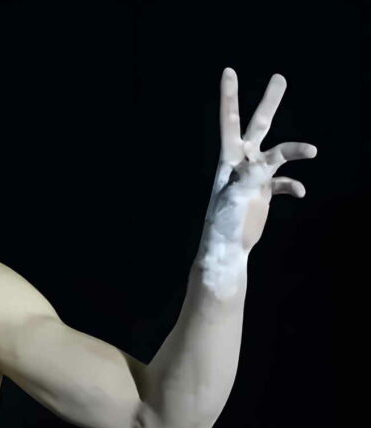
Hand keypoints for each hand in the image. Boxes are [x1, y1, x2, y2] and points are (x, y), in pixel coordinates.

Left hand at [201, 67, 317, 255]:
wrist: (228, 246)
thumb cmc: (224, 221)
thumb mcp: (236, 195)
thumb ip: (251, 175)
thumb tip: (265, 162)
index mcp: (229, 159)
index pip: (231, 121)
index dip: (230, 96)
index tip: (228, 71)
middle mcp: (242, 162)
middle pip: (258, 125)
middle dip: (269, 103)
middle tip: (280, 78)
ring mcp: (254, 176)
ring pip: (278, 152)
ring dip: (296, 150)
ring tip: (312, 150)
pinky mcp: (264, 191)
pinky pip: (284, 181)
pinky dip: (294, 184)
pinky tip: (300, 192)